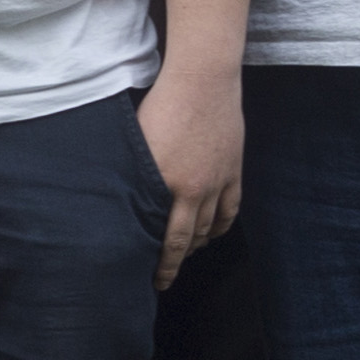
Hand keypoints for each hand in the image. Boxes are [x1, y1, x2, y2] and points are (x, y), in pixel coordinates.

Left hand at [143, 71, 243, 282]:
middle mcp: (196, 189)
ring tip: (187, 252)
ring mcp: (219, 180)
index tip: (155, 279)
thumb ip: (137, 174)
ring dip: (200, 243)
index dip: (162, 263)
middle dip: (176, 262)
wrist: (203, 80)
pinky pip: (231, 208)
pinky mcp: (234, 169)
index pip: (167, 237)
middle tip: (166, 277)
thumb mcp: (139, 142)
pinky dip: (223, 224)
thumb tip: (125, 199)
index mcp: (168, 184)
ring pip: (212, 225)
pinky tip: (214, 231)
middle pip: (190, 238)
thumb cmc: (163, 104)